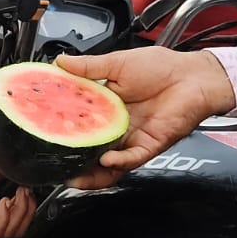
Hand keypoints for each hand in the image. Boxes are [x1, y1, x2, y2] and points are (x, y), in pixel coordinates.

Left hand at [0, 160, 34, 237]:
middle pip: (13, 230)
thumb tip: (5, 166)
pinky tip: (6, 201)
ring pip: (8, 234)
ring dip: (20, 214)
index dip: (21, 205)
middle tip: (28, 192)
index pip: (8, 217)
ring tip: (18, 195)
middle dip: (26, 211)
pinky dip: (5, 218)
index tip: (26, 187)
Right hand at [55, 48, 236, 188]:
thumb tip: (60, 62)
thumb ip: (89, 67)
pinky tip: (107, 159)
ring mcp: (132, 138)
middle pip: (90, 149)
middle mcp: (116, 127)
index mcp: (106, 107)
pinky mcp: (149, 145)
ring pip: (108, 163)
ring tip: (75, 175)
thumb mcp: (117, 63)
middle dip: (73, 160)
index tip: (44, 130)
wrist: (193, 76)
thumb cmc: (161, 68)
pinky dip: (118, 161)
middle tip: (54, 163)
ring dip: (92, 172)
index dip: (62, 129)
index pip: (79, 122)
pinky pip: (131, 158)